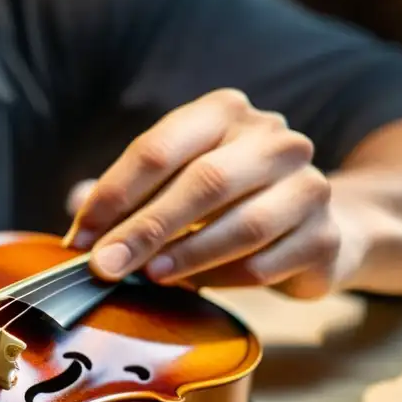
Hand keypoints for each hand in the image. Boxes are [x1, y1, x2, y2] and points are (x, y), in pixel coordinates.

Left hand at [64, 88, 353, 299]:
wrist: (311, 226)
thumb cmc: (221, 203)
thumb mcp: (171, 184)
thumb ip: (125, 196)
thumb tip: (77, 219)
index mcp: (223, 113)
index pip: (158, 148)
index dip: (113, 195)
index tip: (80, 237)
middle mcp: (272, 139)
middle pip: (203, 183)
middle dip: (145, 229)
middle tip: (105, 267)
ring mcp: (308, 184)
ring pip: (242, 224)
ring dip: (187, 255)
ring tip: (150, 277)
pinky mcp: (325, 235)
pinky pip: (267, 263)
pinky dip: (225, 278)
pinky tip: (198, 287)